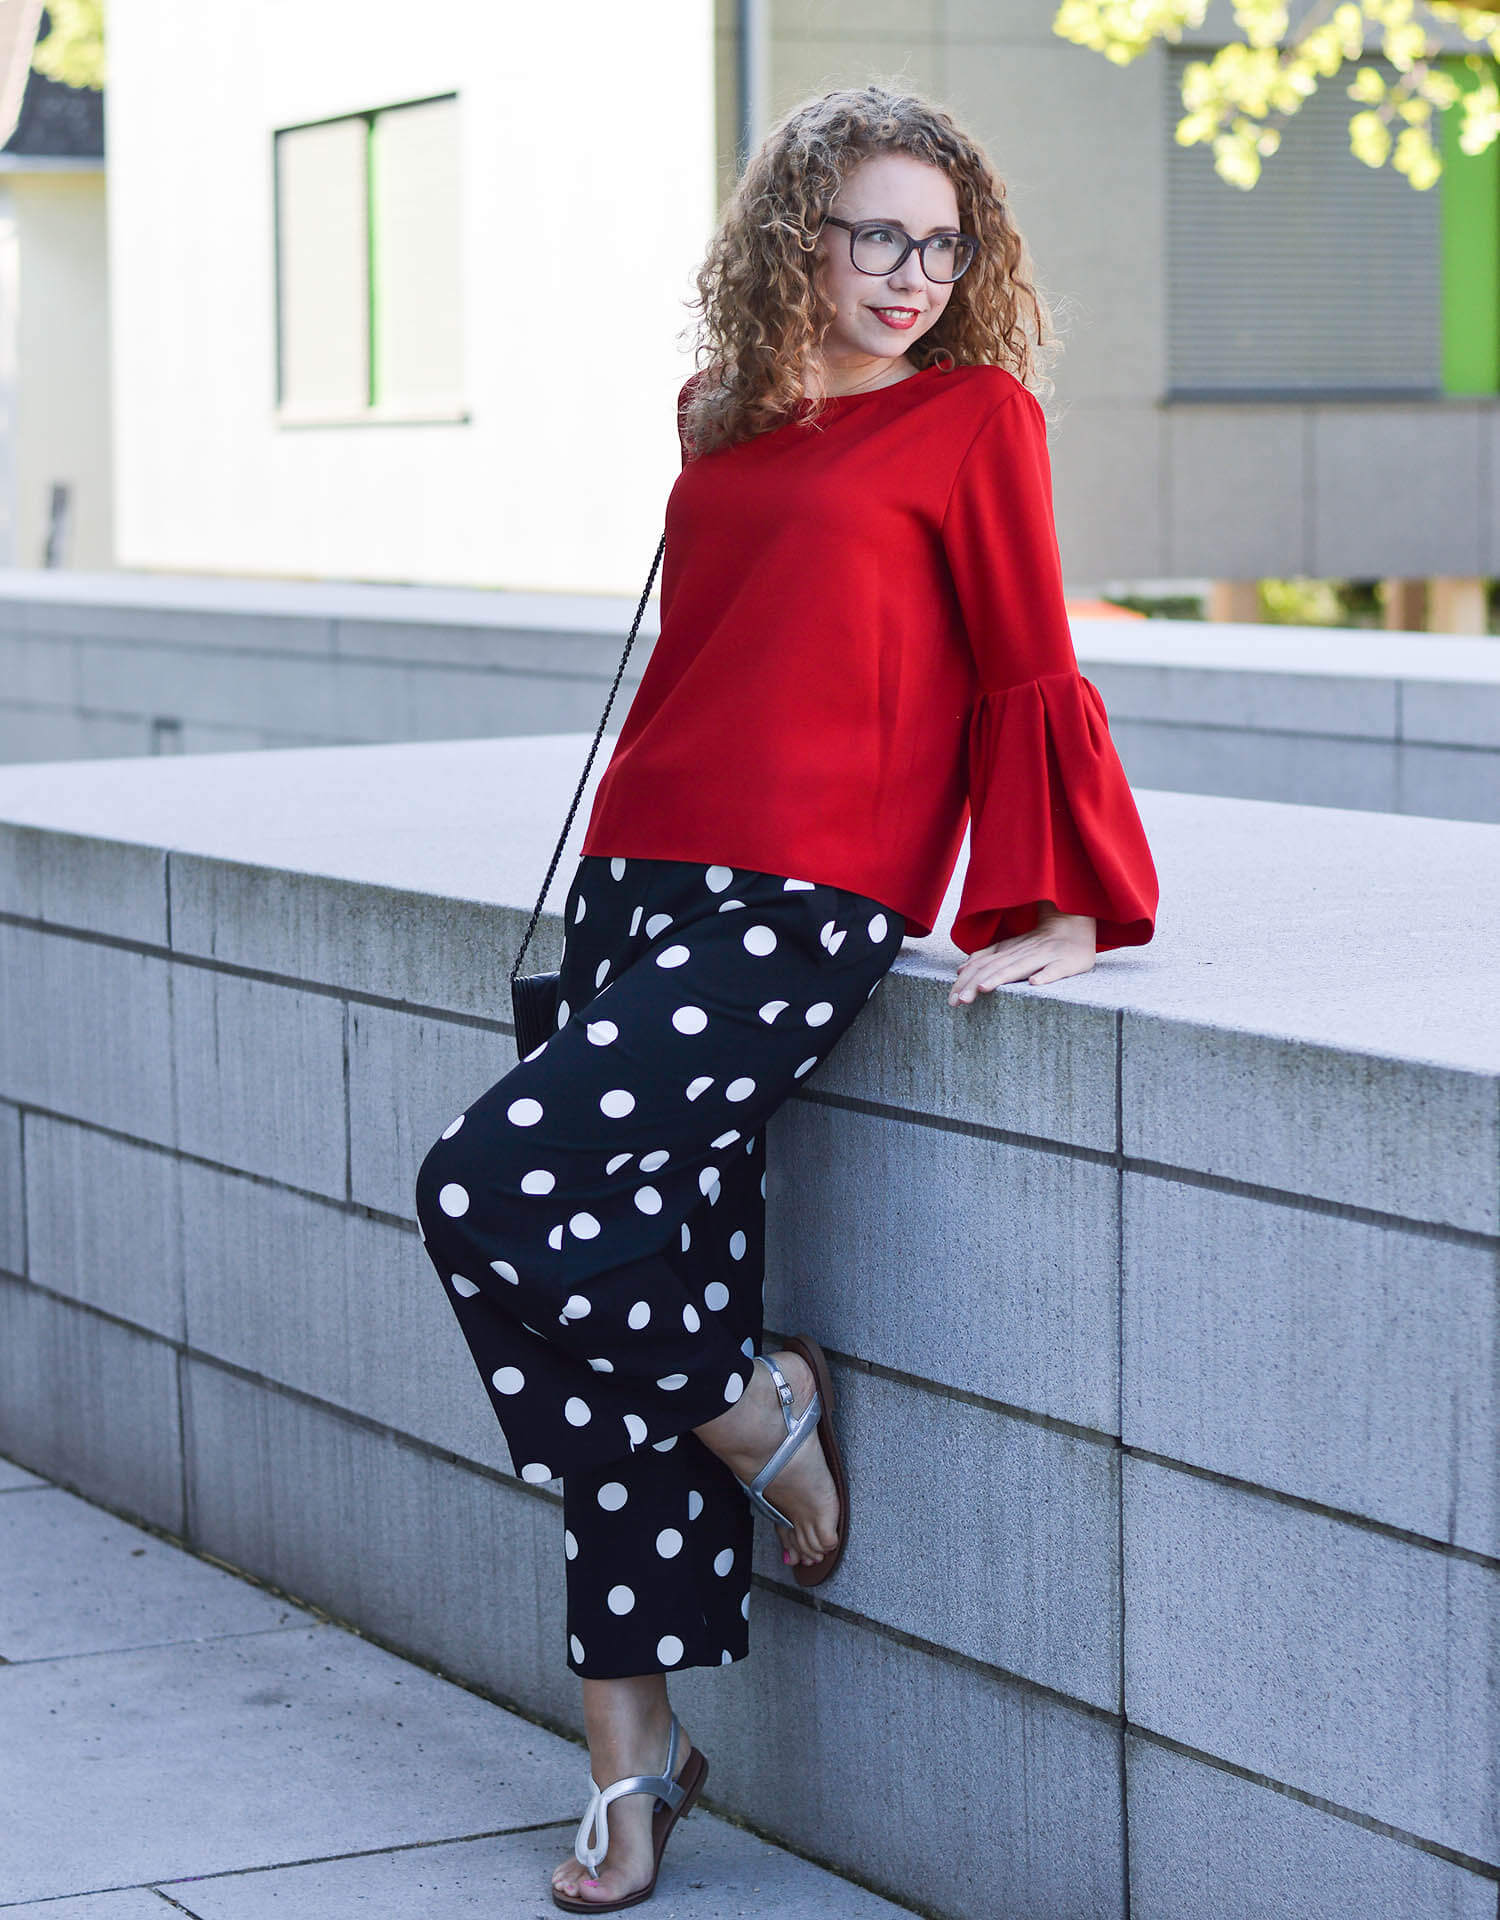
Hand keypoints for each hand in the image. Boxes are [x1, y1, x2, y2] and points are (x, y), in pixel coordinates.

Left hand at [948, 903, 1096, 1004]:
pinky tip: (1034, 984)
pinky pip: (1055, 970)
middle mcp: (1023, 954)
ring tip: (983, 989)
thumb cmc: (1039, 941)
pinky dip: (1045, 976)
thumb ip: (987, 956)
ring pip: (1019, 968)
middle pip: (994, 969)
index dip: (964, 981)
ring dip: (1000, 978)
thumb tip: (961, 968)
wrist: (1073, 925)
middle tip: (957, 1003)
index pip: (981, 967)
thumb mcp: (1010, 946)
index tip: (951, 1000)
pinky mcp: (1066, 963)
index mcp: (1009, 952)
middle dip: (973, 985)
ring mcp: (1044, 957)